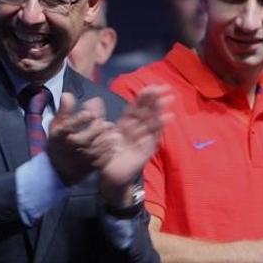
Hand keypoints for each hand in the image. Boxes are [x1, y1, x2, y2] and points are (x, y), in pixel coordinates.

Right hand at [45, 92, 115, 184]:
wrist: (59, 167)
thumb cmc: (60, 141)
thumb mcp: (57, 124)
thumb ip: (64, 110)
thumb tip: (67, 95)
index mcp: (60, 136)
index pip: (67, 128)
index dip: (79, 120)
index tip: (90, 113)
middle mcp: (69, 148)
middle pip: (84, 140)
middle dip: (96, 130)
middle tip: (106, 123)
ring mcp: (80, 159)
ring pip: (94, 150)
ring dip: (105, 141)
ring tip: (114, 132)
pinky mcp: (88, 167)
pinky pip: (100, 161)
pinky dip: (108, 153)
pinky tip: (113, 144)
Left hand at [98, 85, 173, 203]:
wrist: (110, 176)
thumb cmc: (105, 155)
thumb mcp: (99, 133)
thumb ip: (98, 117)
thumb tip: (94, 99)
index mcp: (126, 124)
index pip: (136, 107)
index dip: (143, 97)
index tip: (151, 86)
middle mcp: (136, 129)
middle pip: (146, 111)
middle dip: (155, 99)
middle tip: (165, 87)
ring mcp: (143, 138)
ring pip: (152, 121)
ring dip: (160, 110)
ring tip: (169, 98)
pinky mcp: (147, 148)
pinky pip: (154, 136)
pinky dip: (161, 126)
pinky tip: (168, 117)